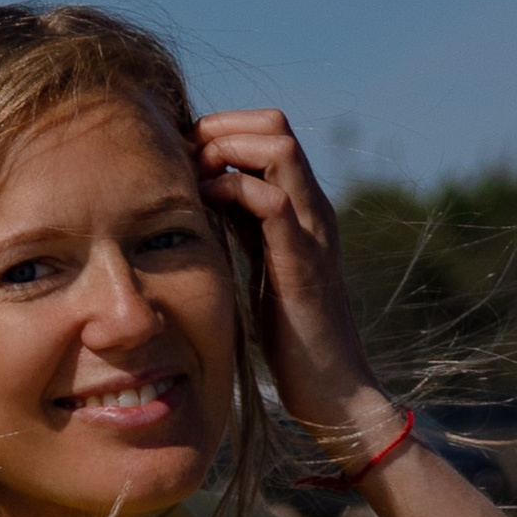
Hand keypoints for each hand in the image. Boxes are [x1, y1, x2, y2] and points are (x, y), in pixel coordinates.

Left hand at [191, 109, 392, 460]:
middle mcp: (313, 210)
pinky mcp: (303, 263)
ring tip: (195, 178)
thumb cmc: (292, 340)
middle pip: (275, 125)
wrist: (332, 392)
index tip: (184, 157)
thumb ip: (242, 229)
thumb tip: (203, 198)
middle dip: (221, 128)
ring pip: (279, 147)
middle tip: (184, 161)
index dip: (222, 130)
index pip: (268, 133)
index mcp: (303, 208)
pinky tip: (206, 207)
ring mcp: (312, 232)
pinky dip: (233, 191)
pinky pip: (273, 202)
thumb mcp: (259, 268)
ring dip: (226, 149)